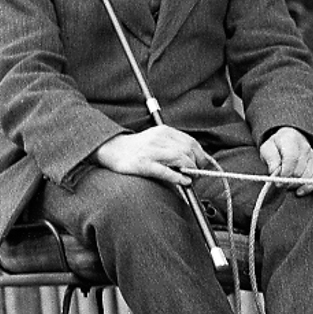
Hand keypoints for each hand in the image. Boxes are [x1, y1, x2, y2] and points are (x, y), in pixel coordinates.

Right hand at [94, 124, 212, 187]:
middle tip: (197, 174)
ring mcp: (151, 151)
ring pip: (181, 159)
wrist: (111, 148)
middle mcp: (159, 139)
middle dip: (197, 164)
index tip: (202, 165)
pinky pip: (166, 172)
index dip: (201, 156)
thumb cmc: (137, 147)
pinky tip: (184, 182)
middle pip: (189, 150)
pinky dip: (179, 178)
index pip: (191, 142)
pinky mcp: (143, 164)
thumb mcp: (157, 139)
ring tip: (190, 178)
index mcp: (164, 131)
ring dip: (190, 171)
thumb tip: (195, 159)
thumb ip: (174, 146)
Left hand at [262, 127, 312, 183]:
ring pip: (306, 177)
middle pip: (299, 170)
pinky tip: (299, 190)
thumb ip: (271, 159)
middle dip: (288, 180)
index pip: (292, 158)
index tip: (278, 182)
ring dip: (296, 184)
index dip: (285, 173)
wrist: (289, 140)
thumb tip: (274, 172)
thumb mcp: (267, 149)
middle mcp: (305, 147)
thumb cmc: (277, 147)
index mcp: (291, 140)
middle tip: (280, 183)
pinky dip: (308, 187)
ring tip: (287, 183)